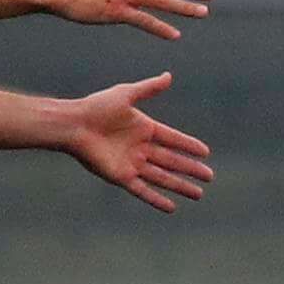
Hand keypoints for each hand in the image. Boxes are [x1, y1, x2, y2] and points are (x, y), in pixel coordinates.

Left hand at [64, 74, 214, 212]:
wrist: (73, 125)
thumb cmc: (96, 107)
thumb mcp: (126, 94)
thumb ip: (148, 88)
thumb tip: (169, 76)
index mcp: (144, 129)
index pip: (173, 139)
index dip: (189, 146)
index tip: (206, 153)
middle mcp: (140, 148)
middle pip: (172, 161)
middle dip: (191, 170)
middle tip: (210, 177)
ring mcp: (131, 164)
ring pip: (162, 178)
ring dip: (180, 186)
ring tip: (198, 194)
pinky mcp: (120, 177)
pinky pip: (142, 190)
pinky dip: (156, 199)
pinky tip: (171, 207)